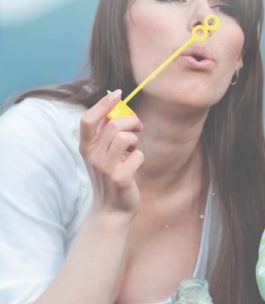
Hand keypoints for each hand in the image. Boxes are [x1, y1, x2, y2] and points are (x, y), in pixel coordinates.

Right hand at [79, 91, 143, 218]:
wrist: (112, 209)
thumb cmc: (111, 174)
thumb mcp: (103, 153)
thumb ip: (107, 133)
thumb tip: (118, 107)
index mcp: (86, 147)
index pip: (87, 119)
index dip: (103, 103)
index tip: (118, 93)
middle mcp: (92, 156)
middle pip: (114, 124)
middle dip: (132, 121)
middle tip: (137, 129)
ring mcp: (105, 168)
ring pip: (125, 137)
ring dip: (135, 140)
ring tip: (132, 149)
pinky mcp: (120, 178)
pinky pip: (138, 155)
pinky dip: (140, 157)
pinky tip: (134, 166)